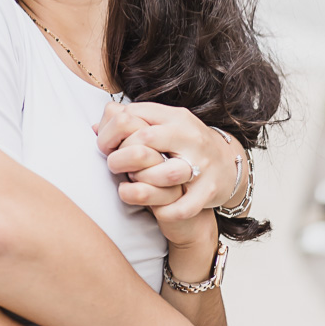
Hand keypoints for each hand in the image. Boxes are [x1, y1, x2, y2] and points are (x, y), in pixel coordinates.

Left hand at [94, 102, 245, 239]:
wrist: (229, 164)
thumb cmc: (185, 144)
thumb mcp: (163, 125)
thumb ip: (133, 123)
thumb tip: (95, 126)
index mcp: (175, 117)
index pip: (136, 114)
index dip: (114, 130)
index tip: (105, 145)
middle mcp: (190, 136)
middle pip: (146, 138)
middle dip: (123, 154)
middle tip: (114, 165)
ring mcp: (201, 163)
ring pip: (165, 171)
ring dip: (142, 180)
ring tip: (131, 184)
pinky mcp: (209, 190)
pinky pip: (183, 206)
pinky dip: (165, 210)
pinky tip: (154, 210)